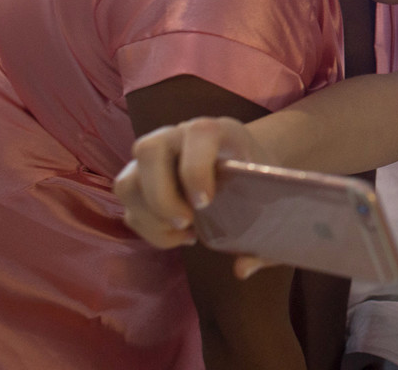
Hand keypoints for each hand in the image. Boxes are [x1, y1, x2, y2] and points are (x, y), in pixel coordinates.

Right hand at [115, 116, 271, 251]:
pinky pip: (127, 206)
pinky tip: (177, 235)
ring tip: (186, 232)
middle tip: (189, 223)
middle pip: (149, 150)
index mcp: (218, 129)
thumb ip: (265, 230)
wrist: (241, 160)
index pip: (199, 133)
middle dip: (163, 196)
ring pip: (128, 182)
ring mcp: (153, 158)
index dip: (197, 168)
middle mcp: (177, 135)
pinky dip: (148, 228)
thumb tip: (243, 268)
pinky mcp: (138, 180)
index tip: (206, 202)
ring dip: (150, 218)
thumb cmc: (256, 178)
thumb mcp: (269, 194)